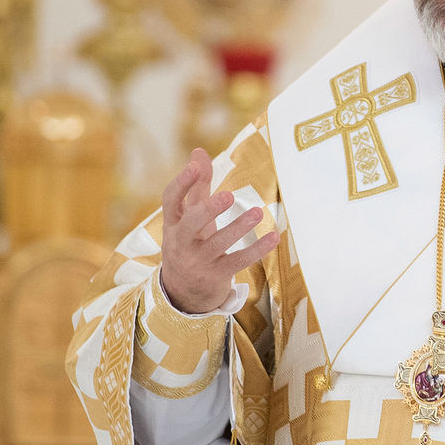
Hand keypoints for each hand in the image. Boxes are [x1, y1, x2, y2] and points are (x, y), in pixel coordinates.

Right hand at [158, 148, 279, 314]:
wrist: (182, 293)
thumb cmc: (189, 243)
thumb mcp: (188, 217)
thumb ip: (196, 186)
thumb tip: (198, 152)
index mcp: (173, 222)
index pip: (171, 199)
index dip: (182, 182)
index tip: (196, 165)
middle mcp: (181, 241)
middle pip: (192, 223)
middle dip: (209, 209)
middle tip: (229, 196)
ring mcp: (198, 260)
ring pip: (219, 243)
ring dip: (239, 227)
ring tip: (258, 212)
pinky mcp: (215, 275)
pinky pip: (238, 261)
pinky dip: (257, 249)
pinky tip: (273, 237)